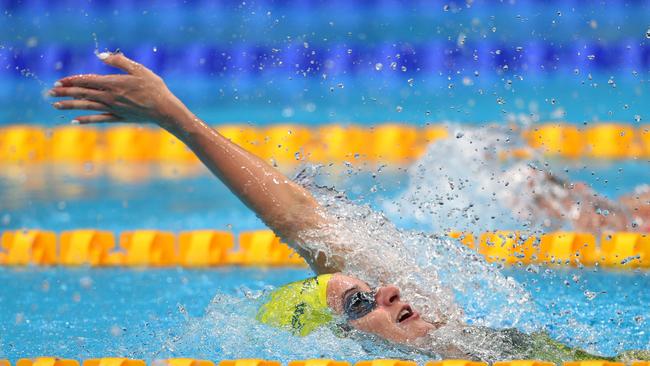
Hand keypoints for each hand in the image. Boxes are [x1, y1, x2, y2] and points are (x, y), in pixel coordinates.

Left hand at [49, 52, 186, 126]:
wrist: (165, 110)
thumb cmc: (154, 87)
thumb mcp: (138, 69)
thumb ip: (119, 61)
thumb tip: (101, 55)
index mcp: (113, 83)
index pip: (87, 80)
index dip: (72, 80)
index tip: (59, 80)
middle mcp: (109, 97)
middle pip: (83, 93)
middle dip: (65, 92)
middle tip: (49, 92)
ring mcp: (113, 109)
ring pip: (87, 106)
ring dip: (70, 105)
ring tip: (56, 104)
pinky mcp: (118, 118)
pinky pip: (99, 119)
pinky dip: (86, 120)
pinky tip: (75, 121)